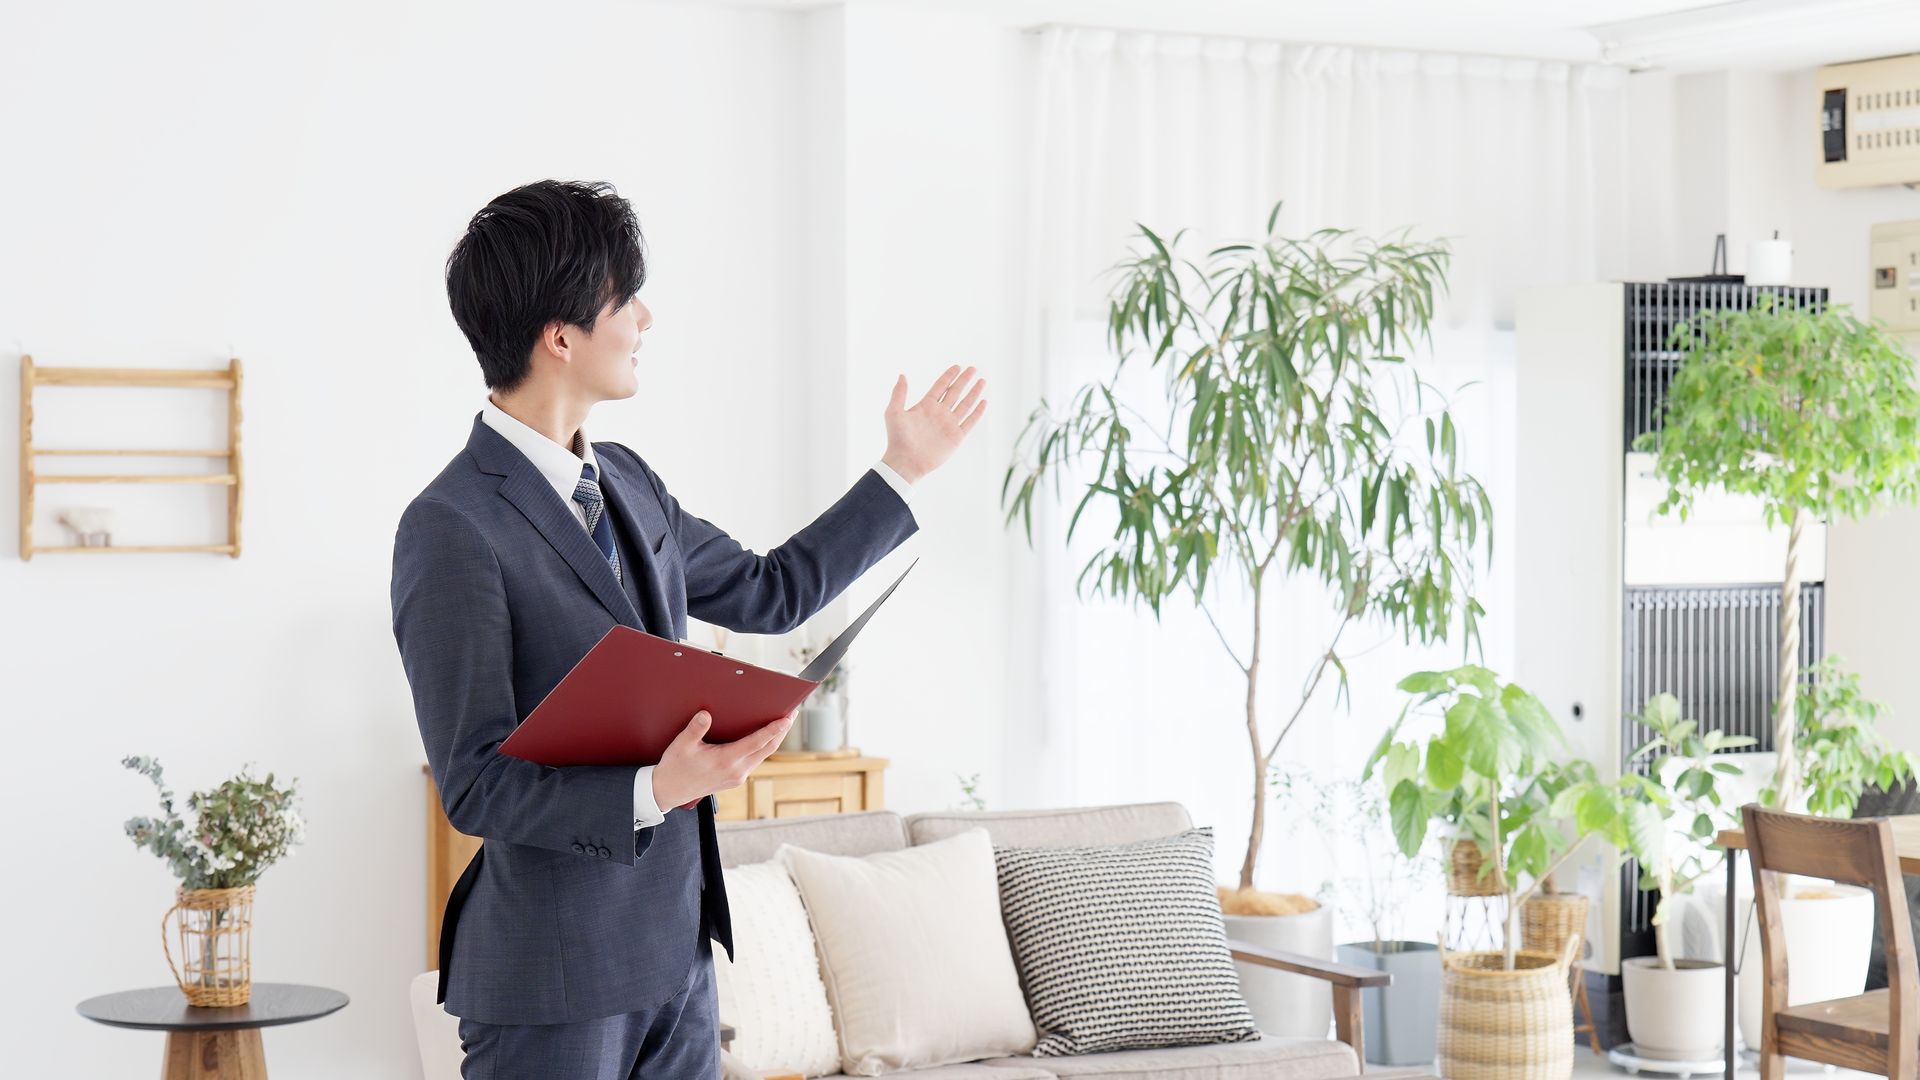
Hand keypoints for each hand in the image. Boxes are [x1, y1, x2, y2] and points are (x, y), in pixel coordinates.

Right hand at [651, 709, 793, 811]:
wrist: (669, 791)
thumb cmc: (675, 767)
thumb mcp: (682, 745)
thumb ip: (695, 729)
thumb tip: (706, 714)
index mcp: (725, 761)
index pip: (756, 742)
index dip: (774, 729)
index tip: (787, 718)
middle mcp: (736, 771)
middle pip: (767, 749)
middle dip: (781, 731)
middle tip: (792, 713)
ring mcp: (738, 777)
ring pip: (763, 756)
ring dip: (774, 739)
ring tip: (783, 722)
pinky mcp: (736, 779)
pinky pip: (755, 760)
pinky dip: (763, 747)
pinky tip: (765, 737)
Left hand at [879, 365, 986, 483]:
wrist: (906, 461)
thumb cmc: (897, 438)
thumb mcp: (894, 412)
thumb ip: (899, 393)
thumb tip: (902, 375)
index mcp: (925, 406)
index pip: (940, 386)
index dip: (949, 376)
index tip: (957, 366)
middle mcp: (939, 413)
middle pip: (955, 392)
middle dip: (964, 380)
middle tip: (973, 368)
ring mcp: (948, 424)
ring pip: (965, 404)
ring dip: (974, 393)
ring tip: (982, 381)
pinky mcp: (956, 437)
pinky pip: (970, 422)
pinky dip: (977, 412)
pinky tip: (984, 402)